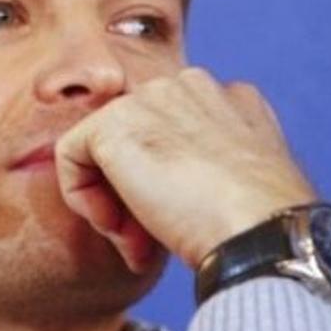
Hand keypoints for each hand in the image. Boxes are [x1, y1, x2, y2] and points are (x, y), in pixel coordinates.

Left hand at [54, 67, 316, 272]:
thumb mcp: (239, 185)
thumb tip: (167, 188)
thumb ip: (204, 168)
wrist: (260, 231)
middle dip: (134, 198)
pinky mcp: (113, 123)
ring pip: (102, 151)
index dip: (166, 187)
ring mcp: (149, 98)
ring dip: (112, 204)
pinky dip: (83, 200)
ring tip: (138, 244)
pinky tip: (118, 230)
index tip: (181, 225)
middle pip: (133, 143)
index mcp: (224, 99)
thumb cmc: (258, 225)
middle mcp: (185, 86)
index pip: (168, 135)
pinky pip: (70, 157)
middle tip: (150, 243)